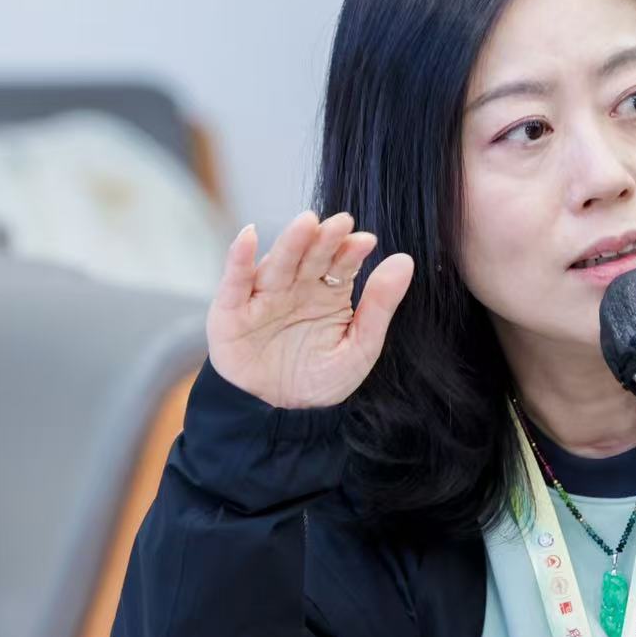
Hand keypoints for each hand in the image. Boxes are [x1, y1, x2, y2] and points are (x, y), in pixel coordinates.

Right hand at [207, 210, 413, 409]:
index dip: (351, 251)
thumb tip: (404, 261)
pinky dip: (239, 258)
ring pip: (278, 264)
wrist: (278, 414)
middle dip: (324, 240)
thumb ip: (379, 307)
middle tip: (341, 222)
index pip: (340, 264)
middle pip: (310, 257)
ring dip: (291, 242)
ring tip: (307, 223)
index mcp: (327, 292)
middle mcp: (296, 287)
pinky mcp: (231, 311)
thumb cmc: (318, 378)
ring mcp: (263, 296)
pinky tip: (249, 236)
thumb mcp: (359, 349)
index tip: (366, 241)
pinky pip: (235, 281)